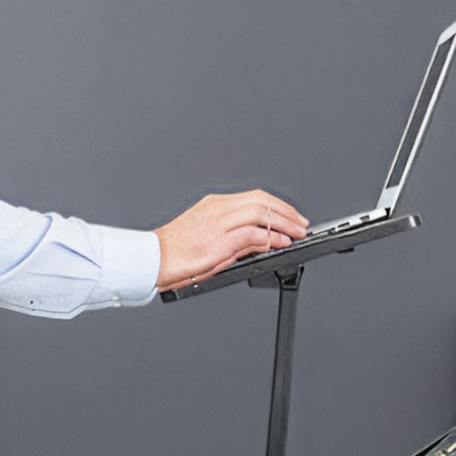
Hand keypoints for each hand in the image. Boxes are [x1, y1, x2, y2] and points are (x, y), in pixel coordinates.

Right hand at [154, 191, 308, 289]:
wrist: (154, 259)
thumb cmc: (175, 251)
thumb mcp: (208, 237)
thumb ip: (236, 236)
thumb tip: (261, 240)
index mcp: (215, 204)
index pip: (255, 197)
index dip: (277, 205)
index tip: (290, 215)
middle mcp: (219, 208)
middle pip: (262, 200)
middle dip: (286, 212)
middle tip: (301, 223)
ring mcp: (220, 222)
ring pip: (262, 213)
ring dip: (284, 223)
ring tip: (297, 233)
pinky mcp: (221, 240)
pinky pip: (253, 234)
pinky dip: (271, 238)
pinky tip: (281, 243)